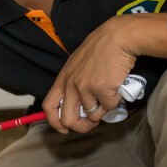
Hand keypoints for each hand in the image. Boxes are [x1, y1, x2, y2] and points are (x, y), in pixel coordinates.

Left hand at [45, 17, 135, 133]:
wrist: (118, 37)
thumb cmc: (100, 50)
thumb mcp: (77, 65)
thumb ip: (74, 83)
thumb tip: (79, 107)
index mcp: (63, 79)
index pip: (48, 106)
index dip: (54, 122)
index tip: (64, 129)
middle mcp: (71, 85)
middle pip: (67, 119)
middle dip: (81, 126)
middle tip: (91, 123)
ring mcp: (86, 88)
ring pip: (92, 115)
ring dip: (102, 111)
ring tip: (108, 97)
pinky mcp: (102, 90)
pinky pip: (109, 107)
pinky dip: (115, 102)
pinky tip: (117, 88)